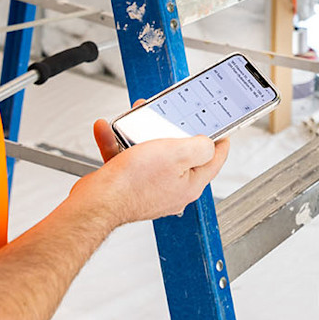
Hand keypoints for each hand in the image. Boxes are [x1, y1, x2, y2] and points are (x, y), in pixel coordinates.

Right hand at [74, 113, 228, 225]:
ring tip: (134, 121)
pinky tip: (110, 132)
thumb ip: (200, 147)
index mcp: (190, 184)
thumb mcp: (177, 154)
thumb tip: (209, 144)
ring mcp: (150, 188)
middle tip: (168, 117)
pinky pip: (126, 159)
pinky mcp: (128, 186)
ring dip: (140, 134)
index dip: (220, 140)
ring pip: (150, 153)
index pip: (214, 161)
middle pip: (181, 154)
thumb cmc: (134, 183)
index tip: (220, 129)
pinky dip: (118, 144)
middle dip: (172, 130)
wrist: (97, 202)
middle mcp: (172, 189)